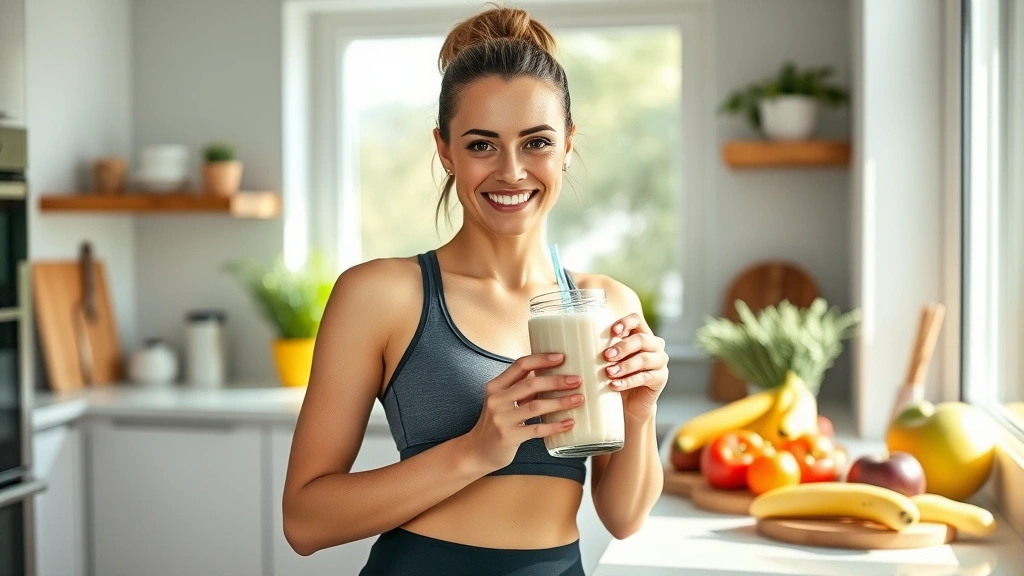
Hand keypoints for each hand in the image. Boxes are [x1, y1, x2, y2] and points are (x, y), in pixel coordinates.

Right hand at [464, 353, 583, 472]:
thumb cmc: (497, 422)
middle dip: (556, 381)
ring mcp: (502, 419)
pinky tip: (569, 423)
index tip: (562, 357)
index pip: (520, 365)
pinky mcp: (509, 437)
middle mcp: (497, 400)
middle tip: (576, 380)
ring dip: (560, 402)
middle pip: (530, 384)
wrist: (478, 451)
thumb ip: (521, 388)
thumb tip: (554, 374)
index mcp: (496, 386)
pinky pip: (537, 429)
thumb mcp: (503, 401)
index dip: (541, 359)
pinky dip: (555, 426)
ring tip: (578, 399)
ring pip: (536, 406)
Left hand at [603, 313, 668, 418]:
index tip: (613, 331)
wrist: (629, 402)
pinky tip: (614, 385)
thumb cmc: (617, 375)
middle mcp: (654, 345)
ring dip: (624, 365)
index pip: (636, 320)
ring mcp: (660, 361)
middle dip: (622, 347)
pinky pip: (644, 377)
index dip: (626, 322)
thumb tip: (580, 339)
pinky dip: (628, 381)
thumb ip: (603, 348)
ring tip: (608, 372)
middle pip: (641, 340)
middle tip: (606, 356)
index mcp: (640, 334)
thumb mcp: (610, 359)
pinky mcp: (660, 378)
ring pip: (644, 359)